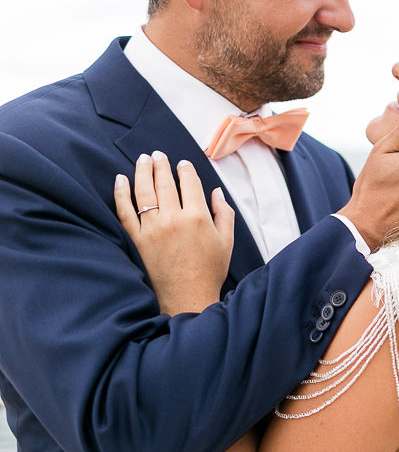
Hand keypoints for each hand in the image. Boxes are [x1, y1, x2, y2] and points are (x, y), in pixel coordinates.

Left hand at [114, 151, 235, 314]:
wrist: (186, 297)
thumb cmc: (209, 270)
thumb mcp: (226, 241)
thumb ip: (223, 213)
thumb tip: (216, 192)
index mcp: (197, 217)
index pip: (189, 183)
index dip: (185, 170)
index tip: (182, 164)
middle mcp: (173, 219)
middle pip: (164, 183)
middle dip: (162, 165)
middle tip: (158, 154)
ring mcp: (152, 229)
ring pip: (144, 192)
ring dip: (142, 172)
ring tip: (142, 160)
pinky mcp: (136, 239)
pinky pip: (125, 211)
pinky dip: (120, 194)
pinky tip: (120, 180)